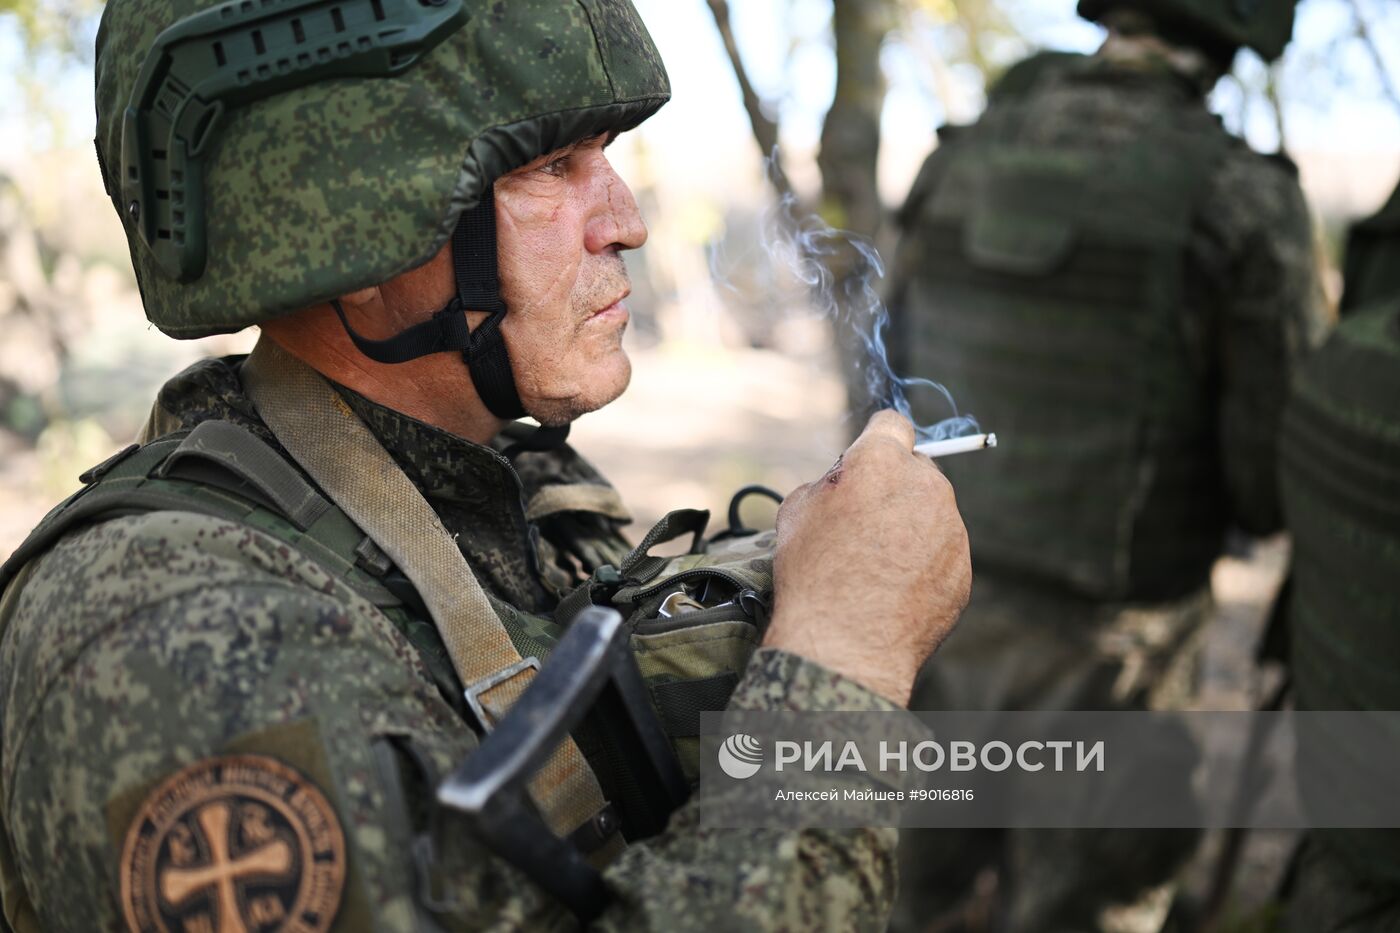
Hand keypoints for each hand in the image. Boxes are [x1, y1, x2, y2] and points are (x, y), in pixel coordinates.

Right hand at [763, 411, 971, 705]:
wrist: (844, 646)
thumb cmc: (812, 575)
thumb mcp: (797, 511)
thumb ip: (832, 482)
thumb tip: (848, 481)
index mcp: (882, 462)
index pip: (893, 425)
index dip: (875, 441)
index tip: (866, 461)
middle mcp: (927, 486)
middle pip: (917, 469)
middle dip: (894, 487)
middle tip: (862, 524)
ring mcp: (951, 529)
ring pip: (932, 513)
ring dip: (910, 527)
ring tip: (874, 567)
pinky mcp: (964, 569)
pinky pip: (943, 554)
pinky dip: (923, 565)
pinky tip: (893, 592)